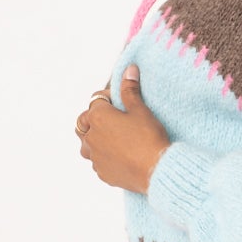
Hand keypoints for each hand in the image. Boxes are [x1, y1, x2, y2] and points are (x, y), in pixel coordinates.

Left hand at [75, 64, 172, 193]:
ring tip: (112, 139)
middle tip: (114, 119)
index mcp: (98, 117)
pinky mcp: (102, 172)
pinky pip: (97, 161)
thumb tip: (128, 69)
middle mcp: (91, 137)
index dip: (109, 99)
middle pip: (84, 122)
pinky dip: (104, 157)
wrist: (157, 170)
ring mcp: (95, 157)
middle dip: (95, 119)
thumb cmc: (149, 138)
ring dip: (95, 139)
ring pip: (87, 144)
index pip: (96, 101)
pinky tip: (119, 156)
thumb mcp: (141, 110)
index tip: (121, 102)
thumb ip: (130, 90)